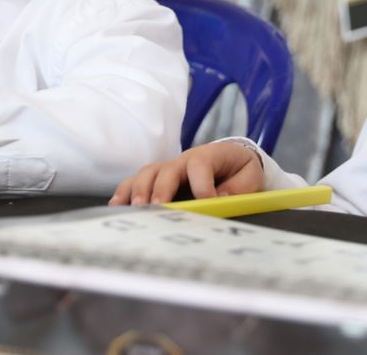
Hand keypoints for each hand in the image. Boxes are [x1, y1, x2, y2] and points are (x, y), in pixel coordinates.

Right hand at [110, 143, 263, 205]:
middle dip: (162, 189)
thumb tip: (220, 199)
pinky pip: (136, 182)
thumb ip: (239, 188)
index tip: (207, 203)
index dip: (202, 185)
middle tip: (157, 208)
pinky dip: (125, 193)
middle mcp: (184, 160)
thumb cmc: (240, 171)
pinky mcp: (157, 180)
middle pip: (168, 169)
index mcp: (210, 155)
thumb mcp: (250, 177)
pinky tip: (117, 207)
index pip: (200, 165)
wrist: (232, 161)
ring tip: (136, 210)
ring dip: (140, 191)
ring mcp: (168, 168)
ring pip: (148, 173)